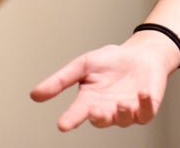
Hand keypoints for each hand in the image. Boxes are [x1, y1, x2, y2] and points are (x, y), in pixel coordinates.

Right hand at [30, 34, 179, 130]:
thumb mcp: (83, 65)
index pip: (77, 113)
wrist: (140, 54)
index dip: (70, 119)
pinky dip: (145, 105)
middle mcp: (107, 110)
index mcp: (89, 101)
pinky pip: (146, 113)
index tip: (62, 125)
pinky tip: (142, 94)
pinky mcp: (146, 109)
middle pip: (101, 120)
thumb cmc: (111, 61)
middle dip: (99, 117)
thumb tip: (34, 95)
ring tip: (121, 102)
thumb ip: (61, 80)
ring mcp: (127, 111)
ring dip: (122, 113)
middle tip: (96, 109)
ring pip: (123, 120)